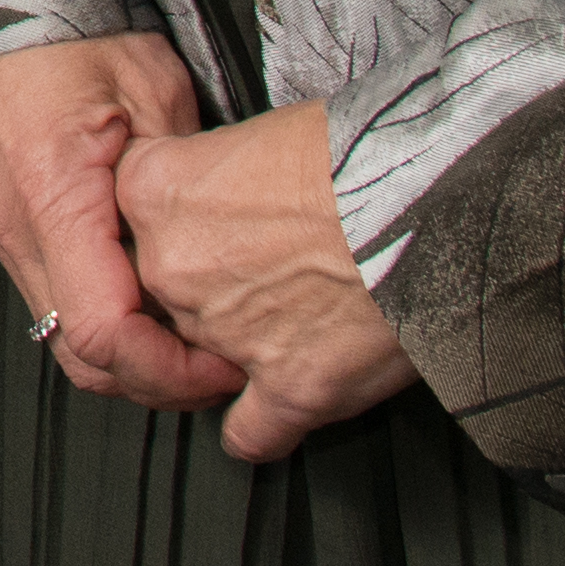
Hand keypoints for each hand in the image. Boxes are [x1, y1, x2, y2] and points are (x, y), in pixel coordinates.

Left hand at [116, 106, 418, 461]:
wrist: (436, 199)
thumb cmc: (361, 152)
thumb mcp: (264, 132)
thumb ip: (214, 173)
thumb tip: (226, 198)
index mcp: (154, 191)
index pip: (129, 219)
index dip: (175, 225)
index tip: (206, 224)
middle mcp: (172, 267)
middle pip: (163, 292)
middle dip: (208, 287)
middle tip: (266, 267)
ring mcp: (224, 335)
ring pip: (205, 359)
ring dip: (244, 346)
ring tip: (305, 316)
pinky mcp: (288, 389)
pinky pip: (250, 433)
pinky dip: (265, 425)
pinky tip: (284, 404)